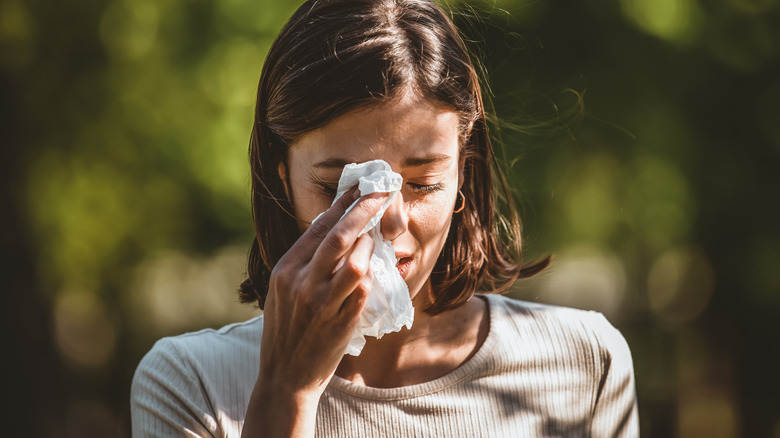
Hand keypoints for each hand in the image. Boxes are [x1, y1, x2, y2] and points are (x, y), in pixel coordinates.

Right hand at [243, 189, 387, 436]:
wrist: (285, 376)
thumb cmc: (286, 330)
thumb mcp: (283, 290)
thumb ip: (304, 262)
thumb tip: (334, 229)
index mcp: (285, 269)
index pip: (317, 227)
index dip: (342, 203)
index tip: (360, 186)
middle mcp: (300, 282)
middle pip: (339, 235)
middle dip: (364, 209)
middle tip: (382, 191)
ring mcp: (321, 301)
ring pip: (355, 260)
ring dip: (370, 244)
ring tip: (377, 236)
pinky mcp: (340, 320)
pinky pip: (363, 288)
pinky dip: (371, 273)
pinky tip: (375, 267)